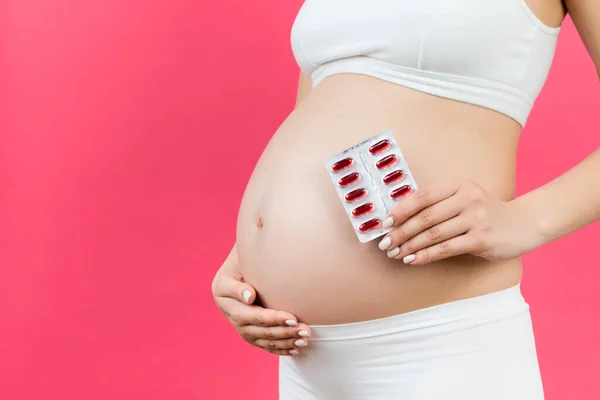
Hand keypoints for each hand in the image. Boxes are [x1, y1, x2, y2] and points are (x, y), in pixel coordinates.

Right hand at [212, 264, 310, 355]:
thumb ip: (240, 281)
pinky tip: (296, 348)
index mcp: (222, 293)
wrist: (246, 259)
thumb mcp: (238, 260)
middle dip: (283, 331)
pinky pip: (264, 344)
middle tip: (305, 329)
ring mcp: (239, 324)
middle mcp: (229, 313)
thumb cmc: (246, 255)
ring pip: (262, 340)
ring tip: (304, 338)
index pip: (249, 314)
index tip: (292, 317)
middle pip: (257, 330)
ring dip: (285, 341)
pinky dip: (280, 348)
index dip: (271, 318)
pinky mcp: (249, 330)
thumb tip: (249, 297)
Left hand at [377, 179, 540, 264]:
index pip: (422, 196)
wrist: (523, 224)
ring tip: (395, 253)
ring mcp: (476, 219)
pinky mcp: (481, 240)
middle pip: (425, 217)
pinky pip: (446, 249)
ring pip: (433, 234)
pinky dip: (426, 255)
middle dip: (401, 232)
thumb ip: (438, 203)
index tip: (384, 223)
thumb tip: (401, 218)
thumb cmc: (486, 212)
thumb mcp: (464, 198)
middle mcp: (467, 199)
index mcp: (459, 185)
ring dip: (410, 246)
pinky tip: (413, 260)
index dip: (401, 210)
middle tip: (385, 243)